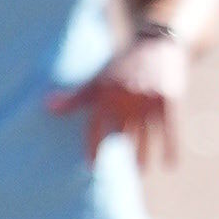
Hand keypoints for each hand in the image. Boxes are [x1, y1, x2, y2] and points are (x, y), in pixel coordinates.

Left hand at [52, 30, 185, 164]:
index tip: (92, 165)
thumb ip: (76, 97)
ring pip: (145, 136)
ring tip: (140, 171)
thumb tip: (46, 107)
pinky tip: (170, 165)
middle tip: (123, 174)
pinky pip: (170, 130)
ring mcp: (148, 100)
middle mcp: (126, 97)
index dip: (94, 146)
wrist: (157, 44)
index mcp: (106, 92)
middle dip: (122, 152)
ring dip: (143, 156)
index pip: (96, 125)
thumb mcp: (99, 78)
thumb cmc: (123, 65)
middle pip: (122, 133)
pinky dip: (171, 148)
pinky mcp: (169, 100)